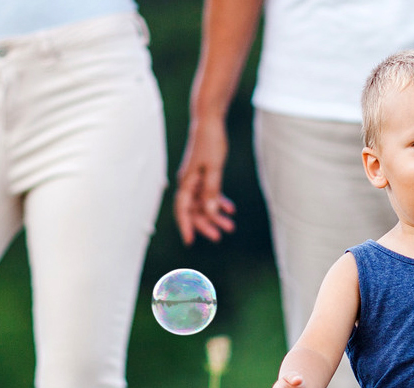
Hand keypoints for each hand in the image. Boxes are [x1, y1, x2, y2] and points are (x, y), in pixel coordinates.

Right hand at [174, 118, 237, 244]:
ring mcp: (195, 179)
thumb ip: (212, 191)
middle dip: (206, 224)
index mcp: (186, 182)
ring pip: (203, 203)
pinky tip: (230, 209)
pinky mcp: (203, 174)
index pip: (182, 209)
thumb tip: (211, 212)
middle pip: (194, 210)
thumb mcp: (214, 168)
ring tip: (230, 226)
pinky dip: (218, 202)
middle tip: (219, 236)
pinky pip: (209, 194)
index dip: (186, 226)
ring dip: (215, 215)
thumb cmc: (210, 141)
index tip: (190, 241)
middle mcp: (188, 183)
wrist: (209, 121)